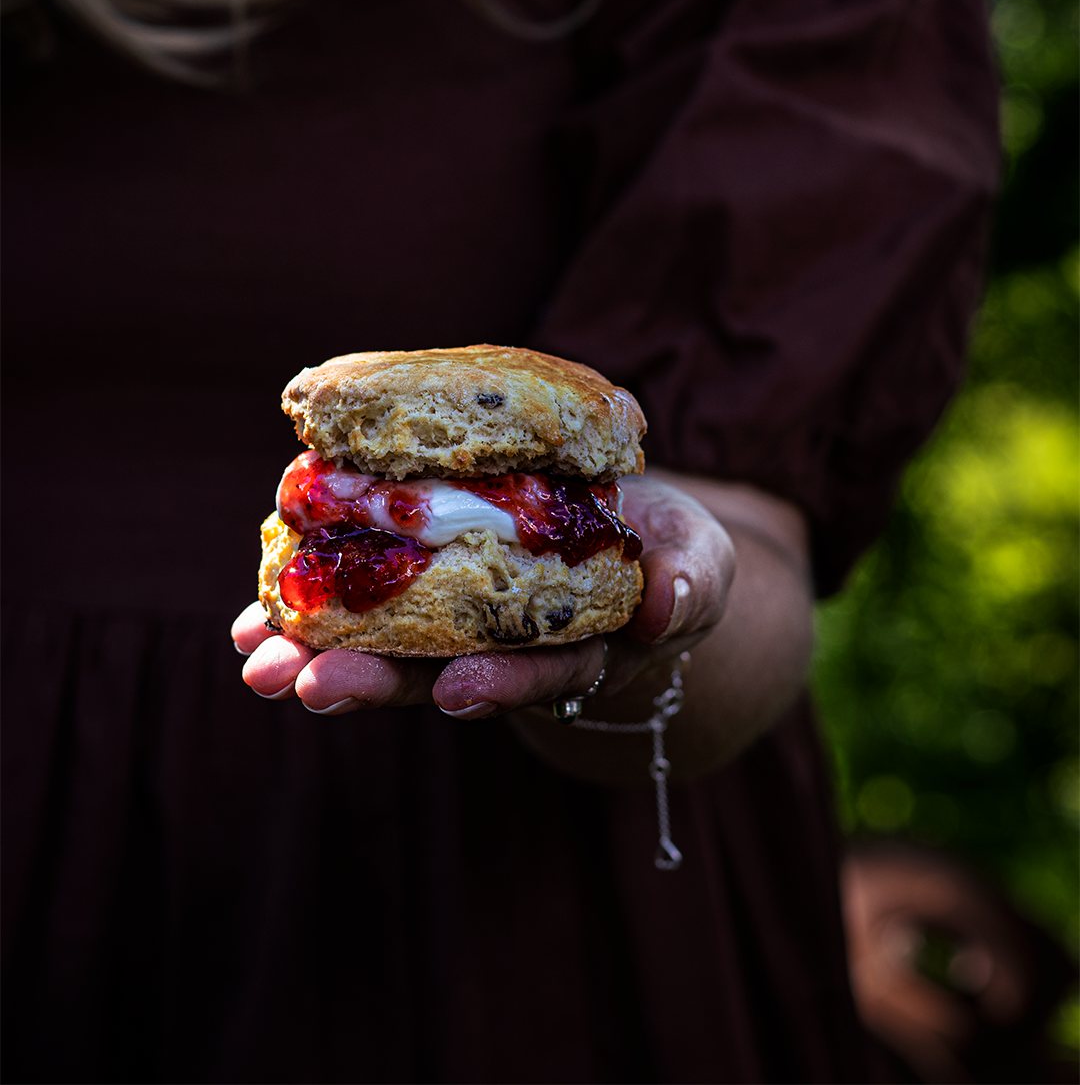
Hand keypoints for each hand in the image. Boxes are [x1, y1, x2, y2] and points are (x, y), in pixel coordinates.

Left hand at [231, 474, 735, 719]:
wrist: (627, 532)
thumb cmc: (670, 551)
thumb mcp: (703, 560)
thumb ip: (695, 581)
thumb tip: (673, 602)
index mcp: (580, 651)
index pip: (542, 673)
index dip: (501, 681)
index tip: (455, 689)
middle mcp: (508, 651)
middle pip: (438, 674)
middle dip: (373, 684)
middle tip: (307, 687)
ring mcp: (457, 624)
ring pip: (385, 648)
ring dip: (317, 654)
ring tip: (256, 658)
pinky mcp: (420, 586)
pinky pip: (362, 602)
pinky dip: (307, 608)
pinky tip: (252, 618)